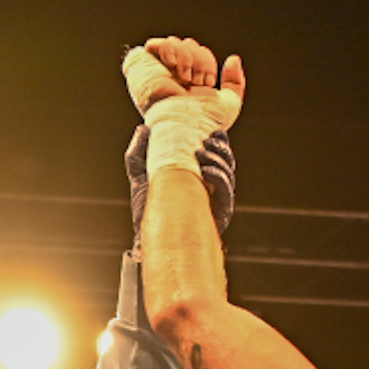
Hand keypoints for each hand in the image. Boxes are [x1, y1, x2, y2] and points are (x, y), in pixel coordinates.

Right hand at [123, 38, 244, 197]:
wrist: (187, 126)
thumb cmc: (205, 123)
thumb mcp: (229, 104)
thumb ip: (235, 82)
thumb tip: (233, 59)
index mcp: (187, 81)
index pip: (198, 52)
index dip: (206, 61)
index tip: (207, 82)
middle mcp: (170, 76)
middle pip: (188, 44)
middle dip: (198, 59)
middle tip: (196, 81)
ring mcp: (154, 72)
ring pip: (174, 42)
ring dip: (186, 58)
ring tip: (185, 78)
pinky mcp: (140, 69)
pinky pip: (153, 44)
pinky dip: (167, 49)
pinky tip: (172, 65)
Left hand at [126, 123, 235, 243]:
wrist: (146, 241)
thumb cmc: (147, 211)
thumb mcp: (140, 175)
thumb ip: (140, 152)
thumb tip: (144, 128)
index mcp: (197, 177)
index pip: (214, 156)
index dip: (218, 142)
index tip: (214, 131)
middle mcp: (209, 190)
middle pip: (225, 163)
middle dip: (220, 149)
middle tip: (207, 141)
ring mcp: (215, 203)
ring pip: (228, 176)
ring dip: (219, 160)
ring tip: (202, 152)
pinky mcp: (219, 218)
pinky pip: (226, 195)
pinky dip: (220, 179)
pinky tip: (207, 171)